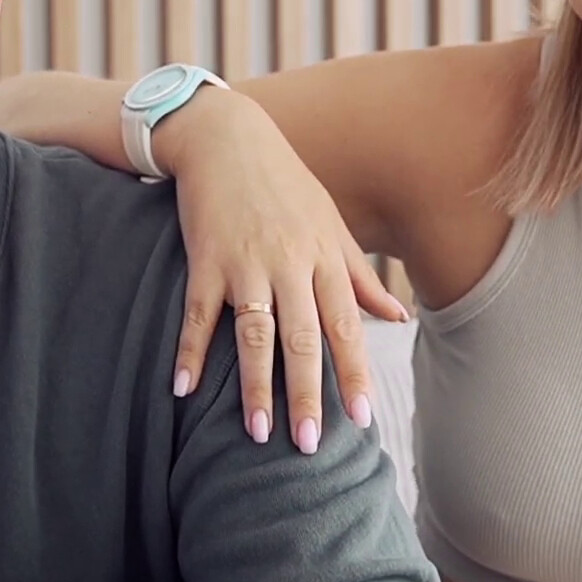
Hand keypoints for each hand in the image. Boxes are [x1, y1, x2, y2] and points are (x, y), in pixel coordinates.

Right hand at [165, 95, 409, 453]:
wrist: (226, 136)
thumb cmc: (285, 184)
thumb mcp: (330, 224)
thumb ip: (360, 277)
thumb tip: (399, 319)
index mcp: (324, 258)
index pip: (345, 327)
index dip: (354, 374)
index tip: (363, 419)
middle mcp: (289, 263)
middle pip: (301, 339)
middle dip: (307, 393)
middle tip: (308, 444)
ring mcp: (245, 262)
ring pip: (253, 333)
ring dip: (254, 385)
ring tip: (258, 431)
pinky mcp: (205, 258)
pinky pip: (197, 313)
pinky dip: (189, 351)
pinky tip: (182, 389)